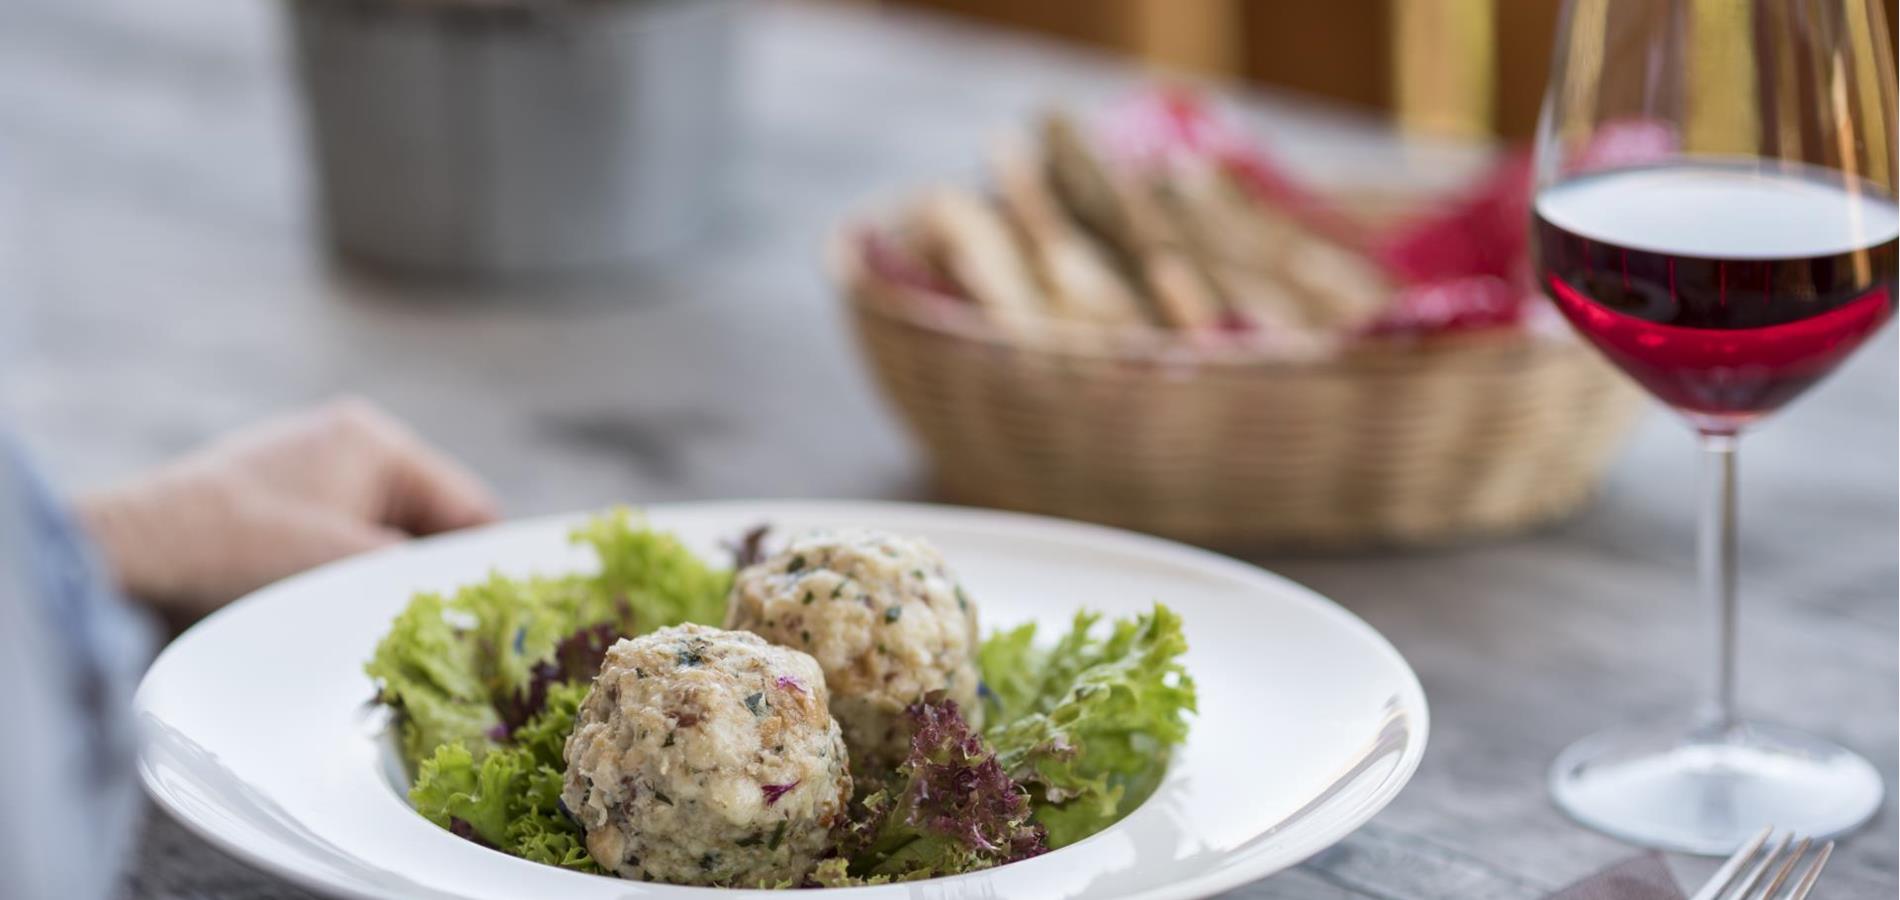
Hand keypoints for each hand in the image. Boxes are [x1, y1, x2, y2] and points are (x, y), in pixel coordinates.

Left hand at [77, 398, 498, 617]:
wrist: (127, 557)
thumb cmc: (236, 550)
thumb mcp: (347, 570)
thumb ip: (421, 582)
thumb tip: (478, 613)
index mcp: (374, 440)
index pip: (469, 508)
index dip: (485, 567)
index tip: (496, 621)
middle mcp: (345, 443)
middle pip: (428, 524)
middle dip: (429, 577)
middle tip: (440, 635)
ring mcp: (306, 470)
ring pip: (384, 537)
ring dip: (384, 582)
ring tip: (381, 630)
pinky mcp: (275, 503)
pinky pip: (340, 543)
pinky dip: (345, 578)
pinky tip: (335, 616)